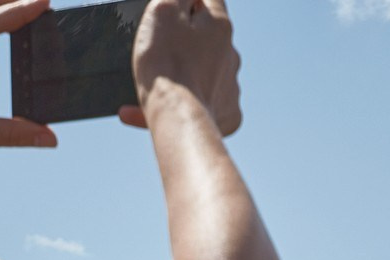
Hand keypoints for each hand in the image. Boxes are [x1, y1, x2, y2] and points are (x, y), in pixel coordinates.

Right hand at [124, 0, 243, 135]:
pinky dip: (190, 104)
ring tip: (157, 83)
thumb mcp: (164, 10)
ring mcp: (231, 85)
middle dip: (185, 39)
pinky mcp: (228, 113)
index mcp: (220, 25)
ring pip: (206, 72)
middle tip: (159, 48)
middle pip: (208, 37)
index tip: (173, 10)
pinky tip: (167, 106)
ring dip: (184, 74)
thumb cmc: (167, 62)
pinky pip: (208, 103)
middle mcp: (232, 54)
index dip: (190, 0)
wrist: (178, 118)